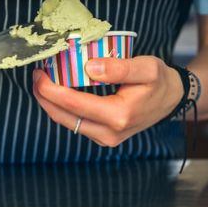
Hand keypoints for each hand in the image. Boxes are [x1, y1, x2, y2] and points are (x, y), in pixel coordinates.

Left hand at [32, 56, 183, 146]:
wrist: (171, 99)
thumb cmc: (159, 81)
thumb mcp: (146, 67)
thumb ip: (119, 67)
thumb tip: (89, 67)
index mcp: (119, 116)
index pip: (74, 105)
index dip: (51, 90)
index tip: (39, 74)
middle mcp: (110, 133)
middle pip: (64, 117)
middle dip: (44, 97)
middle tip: (36, 76)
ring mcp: (106, 138)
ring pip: (67, 123)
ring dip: (51, 104)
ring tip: (43, 82)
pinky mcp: (103, 137)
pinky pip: (76, 123)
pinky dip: (63, 109)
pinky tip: (58, 92)